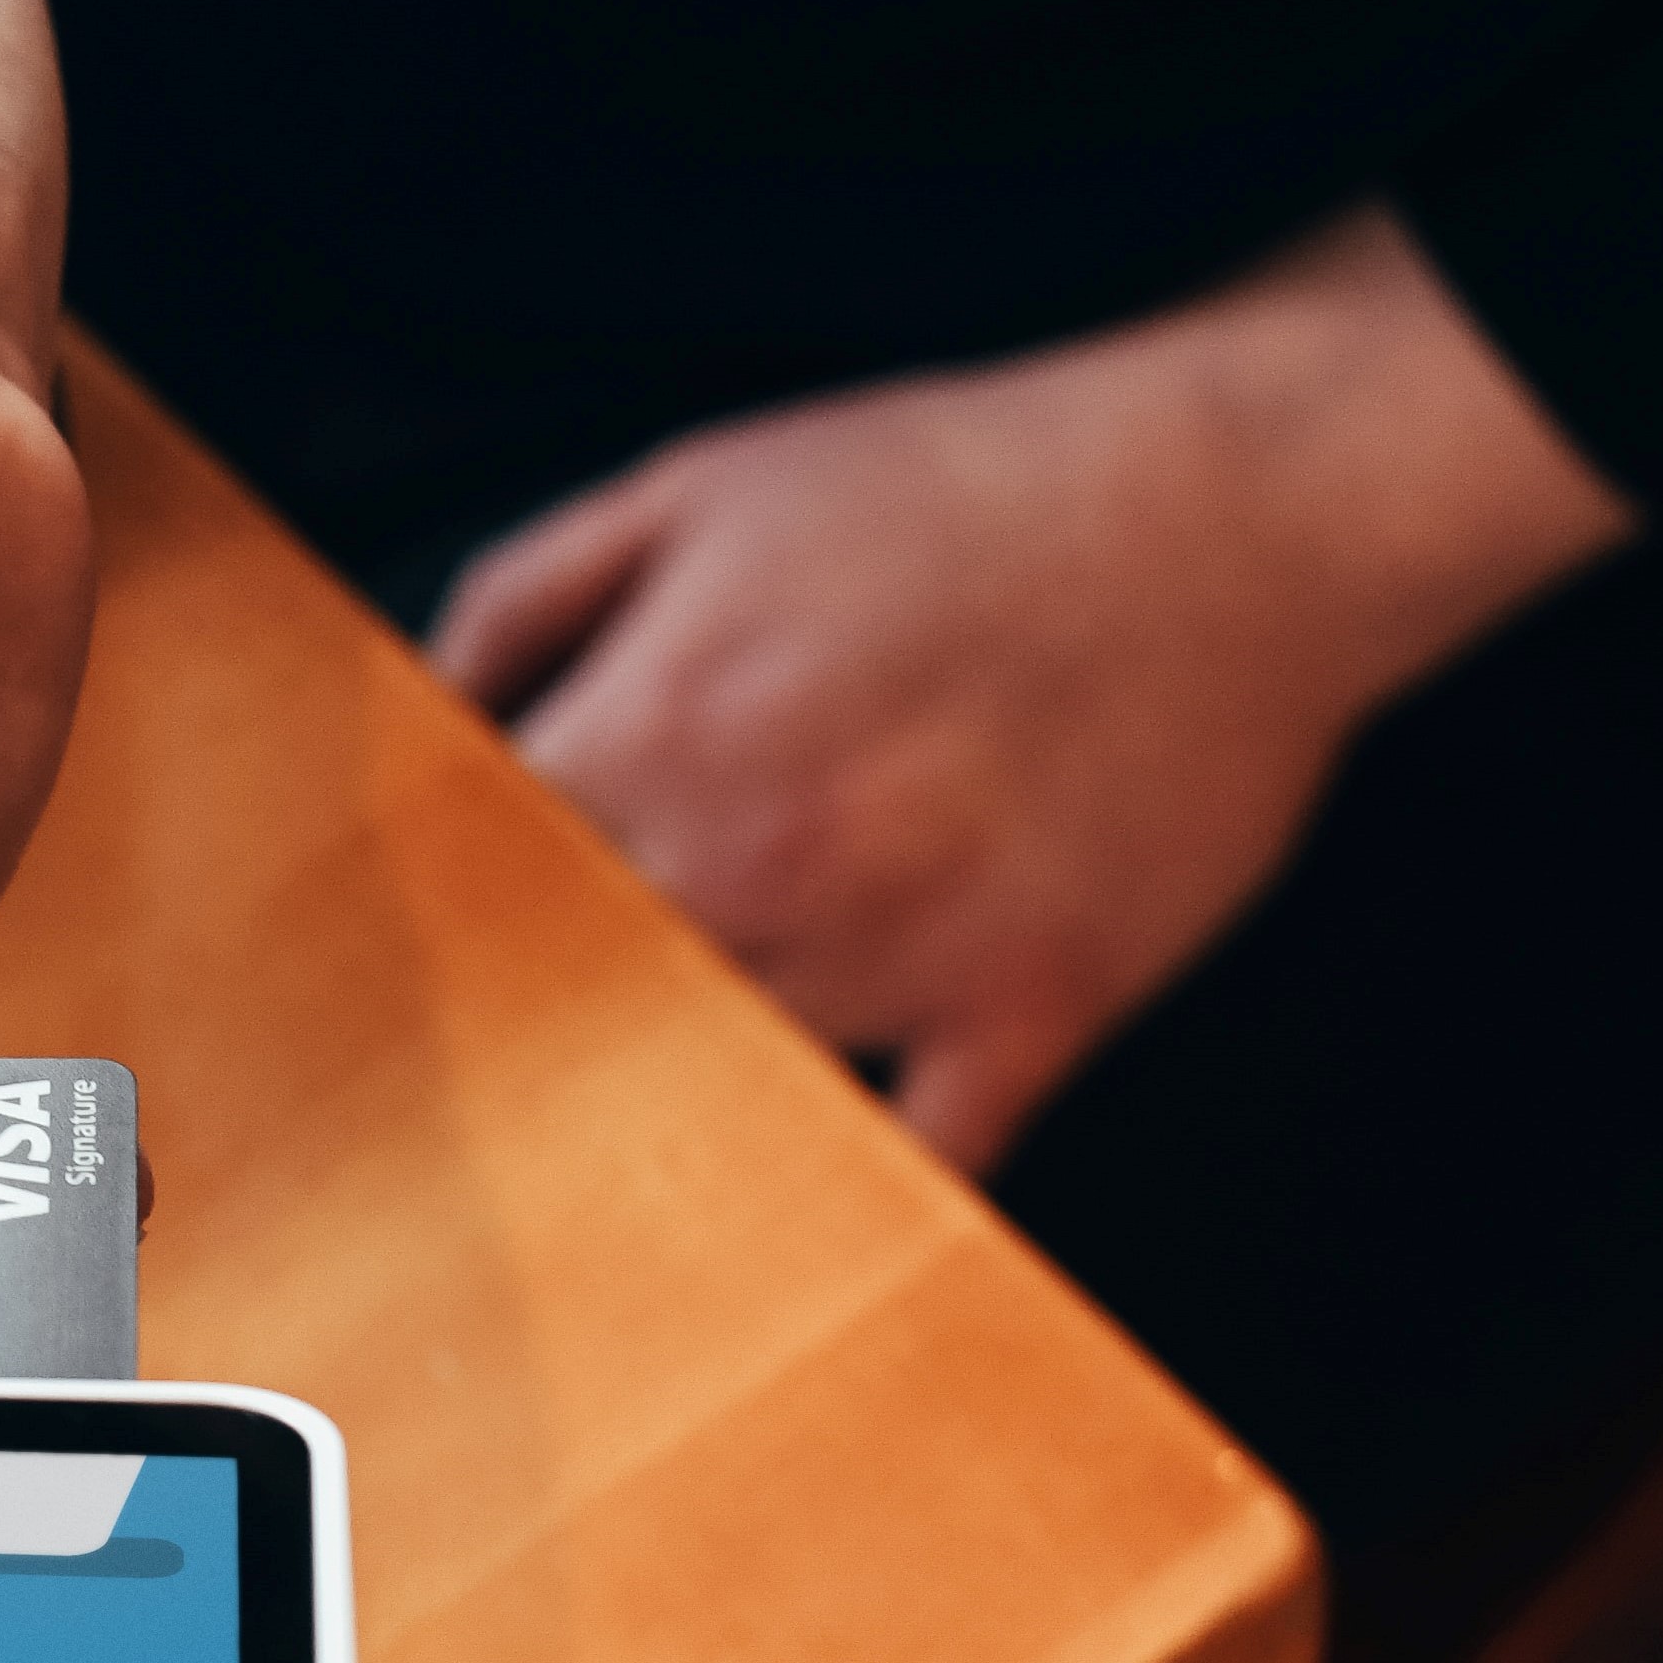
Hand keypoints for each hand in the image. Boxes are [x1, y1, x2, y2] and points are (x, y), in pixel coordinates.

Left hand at [429, 213, 1631, 1170]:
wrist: (1236, 508)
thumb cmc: (967, 485)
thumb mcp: (697, 483)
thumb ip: (527, 600)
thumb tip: (426, 714)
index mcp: (656, 733)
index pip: (474, 883)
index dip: (448, 908)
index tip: (434, 933)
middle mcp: (753, 868)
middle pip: (578, 1007)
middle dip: (550, 1006)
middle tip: (535, 1018)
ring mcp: (899, 958)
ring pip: (723, 1085)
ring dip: (689, 1077)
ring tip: (676, 1068)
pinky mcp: (1032, 1012)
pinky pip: (919, 1161)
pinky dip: (867, 1180)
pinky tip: (825, 1168)